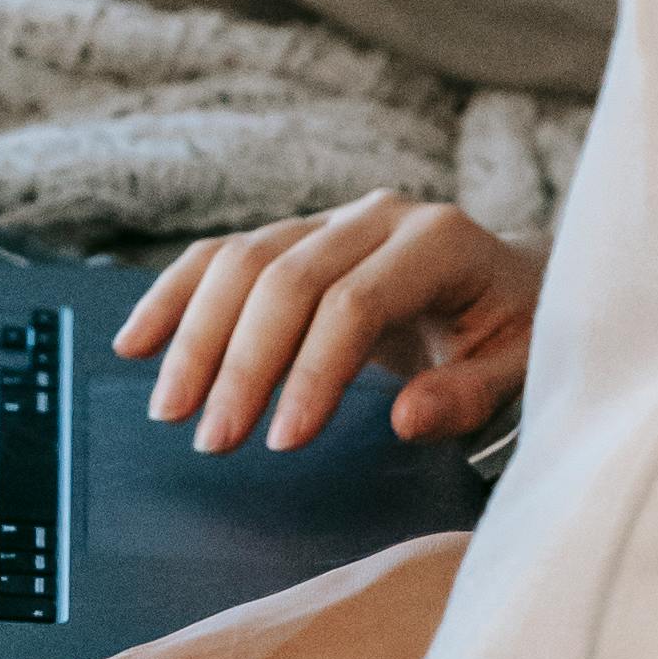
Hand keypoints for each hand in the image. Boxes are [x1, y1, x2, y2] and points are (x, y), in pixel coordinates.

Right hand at [118, 189, 544, 454]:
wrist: (514, 284)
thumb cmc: (518, 332)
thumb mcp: (522, 368)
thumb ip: (472, 393)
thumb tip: (406, 418)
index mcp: (439, 241)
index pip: (354, 301)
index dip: (311, 372)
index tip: (281, 443)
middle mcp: (377, 216)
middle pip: (285, 278)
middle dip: (242, 363)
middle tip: (214, 441)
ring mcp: (330, 220)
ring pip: (241, 261)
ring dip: (197, 336)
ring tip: (170, 410)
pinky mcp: (295, 237)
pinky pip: (220, 257)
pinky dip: (174, 296)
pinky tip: (135, 343)